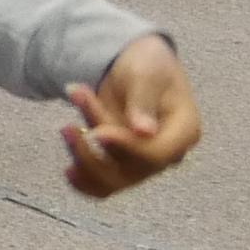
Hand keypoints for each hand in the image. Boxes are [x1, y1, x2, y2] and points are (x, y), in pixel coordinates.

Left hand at [60, 35, 198, 196]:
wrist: (133, 65)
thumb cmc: (146, 64)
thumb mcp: (146, 73)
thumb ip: (143, 100)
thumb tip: (145, 132)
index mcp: (184, 131)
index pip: (157, 153)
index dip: (126, 147)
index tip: (98, 132)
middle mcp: (168, 154)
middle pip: (131, 169)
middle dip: (97, 146)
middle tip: (70, 118)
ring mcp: (144, 163)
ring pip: (113, 179)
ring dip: (84, 158)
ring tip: (65, 129)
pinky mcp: (124, 165)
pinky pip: (104, 186)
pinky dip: (85, 182)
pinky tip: (68, 170)